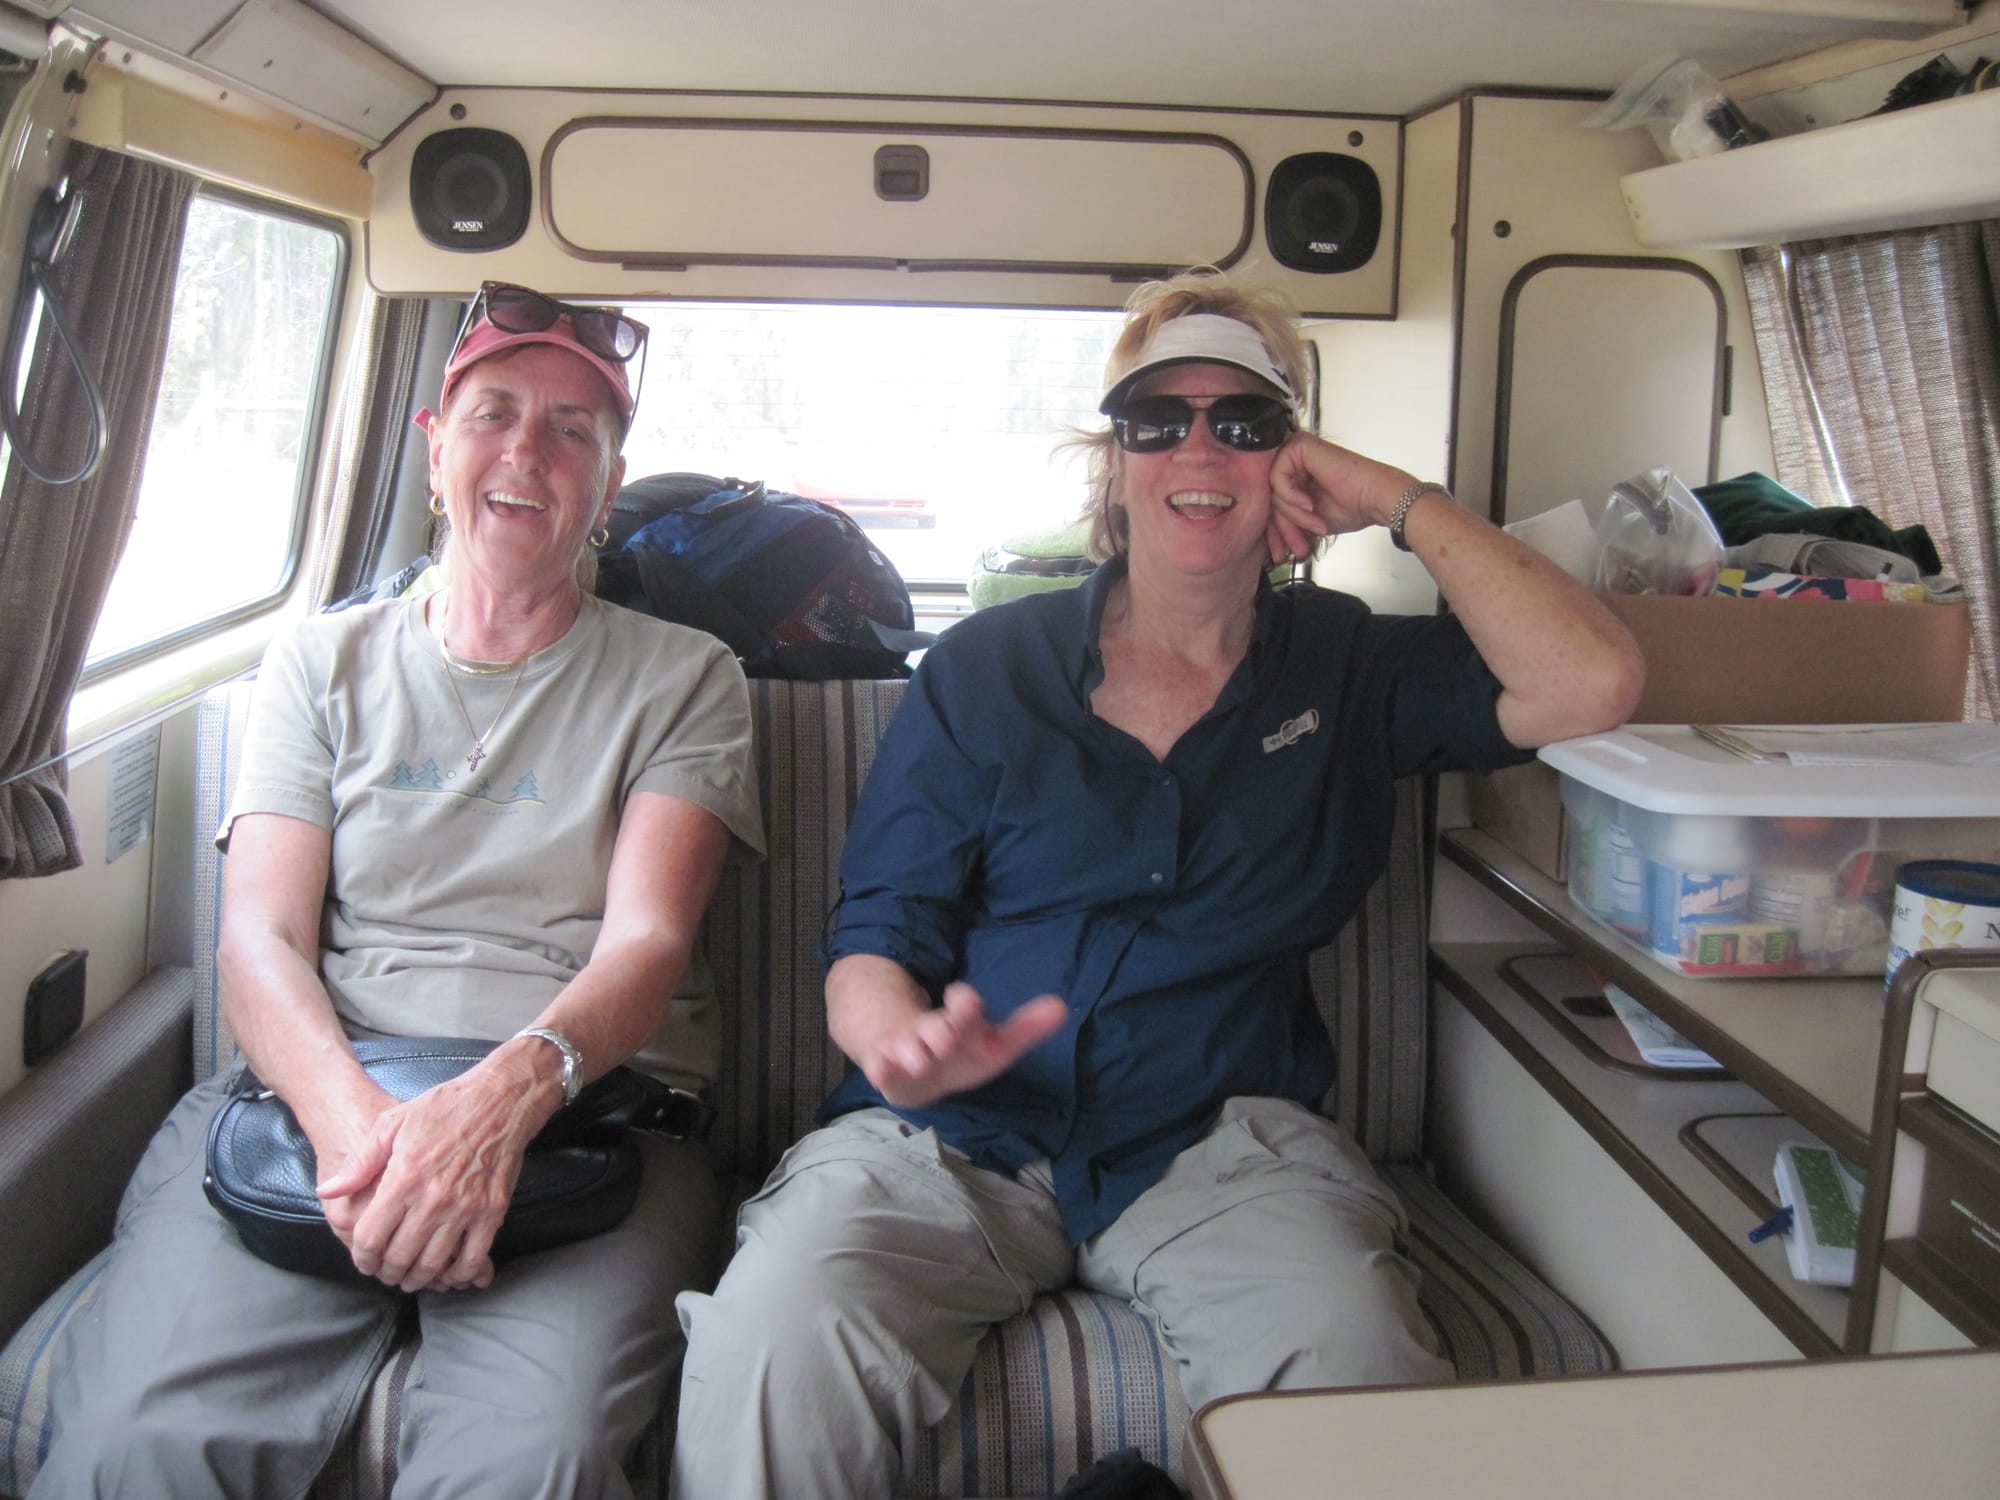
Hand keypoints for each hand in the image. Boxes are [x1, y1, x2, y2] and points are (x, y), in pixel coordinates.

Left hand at [316, 1054, 558, 1292]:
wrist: (500, 1100)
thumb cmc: (444, 1108)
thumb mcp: (391, 1124)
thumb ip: (359, 1163)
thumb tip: (328, 1191)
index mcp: (403, 1178)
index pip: (371, 1238)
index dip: (363, 1258)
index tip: (364, 1261)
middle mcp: (432, 1200)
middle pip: (399, 1257)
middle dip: (387, 1272)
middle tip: (386, 1272)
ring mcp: (465, 1208)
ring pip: (433, 1264)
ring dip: (417, 1278)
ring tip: (411, 1277)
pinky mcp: (491, 1211)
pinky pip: (473, 1258)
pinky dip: (458, 1274)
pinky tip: (449, 1274)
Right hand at [860, 981, 1067, 1109]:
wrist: (914, 1065)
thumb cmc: (962, 1053)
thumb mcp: (995, 1043)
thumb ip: (1026, 1028)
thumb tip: (1063, 1007)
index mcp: (962, 1023)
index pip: (965, 1005)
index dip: (967, 1004)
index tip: (968, 1001)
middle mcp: (933, 1032)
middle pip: (936, 1026)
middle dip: (941, 1029)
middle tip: (947, 1039)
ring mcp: (907, 1048)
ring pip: (909, 1048)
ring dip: (914, 1051)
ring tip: (921, 1059)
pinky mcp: (886, 1069)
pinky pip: (880, 1067)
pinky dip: (881, 1068)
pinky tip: (882, 1070)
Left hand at [1264, 433, 1413, 563]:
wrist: (1375, 499)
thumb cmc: (1352, 506)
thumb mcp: (1308, 523)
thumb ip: (1287, 525)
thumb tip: (1270, 549)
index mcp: (1295, 475)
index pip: (1270, 504)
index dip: (1275, 532)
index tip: (1280, 553)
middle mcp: (1293, 461)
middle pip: (1269, 498)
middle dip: (1283, 528)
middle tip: (1298, 546)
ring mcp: (1295, 451)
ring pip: (1272, 491)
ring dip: (1293, 515)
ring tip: (1315, 523)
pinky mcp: (1299, 446)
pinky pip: (1278, 477)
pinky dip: (1292, 497)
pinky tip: (1310, 504)